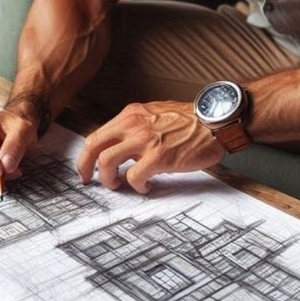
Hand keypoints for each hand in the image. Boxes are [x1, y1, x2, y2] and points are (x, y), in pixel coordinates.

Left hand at [76, 101, 224, 193]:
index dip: (87, 154)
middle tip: (89, 179)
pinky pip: (134, 177)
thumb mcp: (156, 114)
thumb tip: (121, 147)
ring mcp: (145, 140)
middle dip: (85, 166)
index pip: (98, 134)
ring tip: (120, 184)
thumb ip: (136, 127)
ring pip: (107, 162)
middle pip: (94, 145)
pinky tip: (146, 186)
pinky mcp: (159, 156)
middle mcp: (133, 124)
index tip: (88, 166)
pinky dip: (137, 186)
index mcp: (132, 114)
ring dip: (109, 179)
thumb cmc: (190, 121)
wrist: (215, 122)